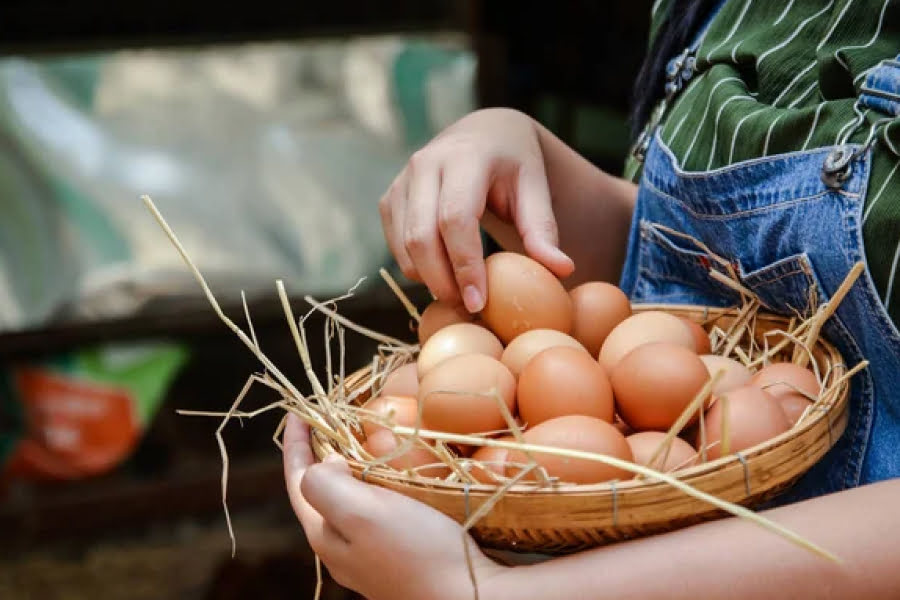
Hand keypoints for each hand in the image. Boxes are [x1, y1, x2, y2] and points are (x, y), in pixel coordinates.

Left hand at [282, 414, 506, 599]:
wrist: (471, 597)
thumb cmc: (417, 552)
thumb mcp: (361, 513)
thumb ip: (326, 487)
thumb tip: (325, 463)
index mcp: (326, 536)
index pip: (297, 481)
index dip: (295, 444)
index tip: (297, 411)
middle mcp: (344, 549)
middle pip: (322, 492)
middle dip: (323, 454)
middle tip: (334, 419)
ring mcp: (373, 556)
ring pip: (353, 501)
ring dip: (354, 468)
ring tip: (367, 440)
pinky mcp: (403, 556)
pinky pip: (381, 511)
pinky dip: (382, 485)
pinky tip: (402, 478)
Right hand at [379, 108, 575, 312]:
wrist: (482, 134)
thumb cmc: (515, 165)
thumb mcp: (535, 188)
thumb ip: (543, 230)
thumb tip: (564, 271)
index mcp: (465, 157)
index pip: (456, 218)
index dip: (464, 265)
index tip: (479, 303)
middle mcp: (425, 163)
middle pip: (422, 237)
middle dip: (442, 281)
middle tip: (468, 308)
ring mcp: (402, 180)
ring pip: (405, 245)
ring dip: (428, 279)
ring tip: (459, 294)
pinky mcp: (390, 196)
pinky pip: (395, 244)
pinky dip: (416, 268)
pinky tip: (442, 275)